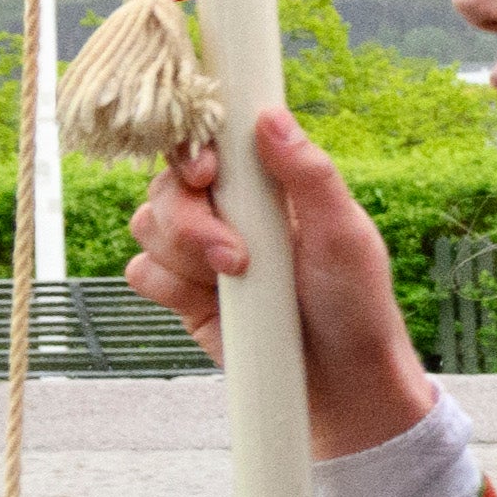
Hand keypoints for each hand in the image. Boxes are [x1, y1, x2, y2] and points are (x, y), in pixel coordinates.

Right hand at [130, 110, 432, 457]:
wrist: (340, 380)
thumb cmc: (356, 303)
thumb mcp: (345, 234)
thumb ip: (309, 175)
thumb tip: (272, 117)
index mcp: (270, 184)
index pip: (213, 140)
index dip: (196, 146)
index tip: (208, 170)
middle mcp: (230, 209)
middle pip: (168, 182)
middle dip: (191, 218)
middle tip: (234, 255)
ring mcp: (201, 250)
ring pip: (147, 224)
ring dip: (185, 254)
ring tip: (237, 279)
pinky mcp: (181, 291)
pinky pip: (141, 271)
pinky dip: (169, 285)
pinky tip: (211, 301)